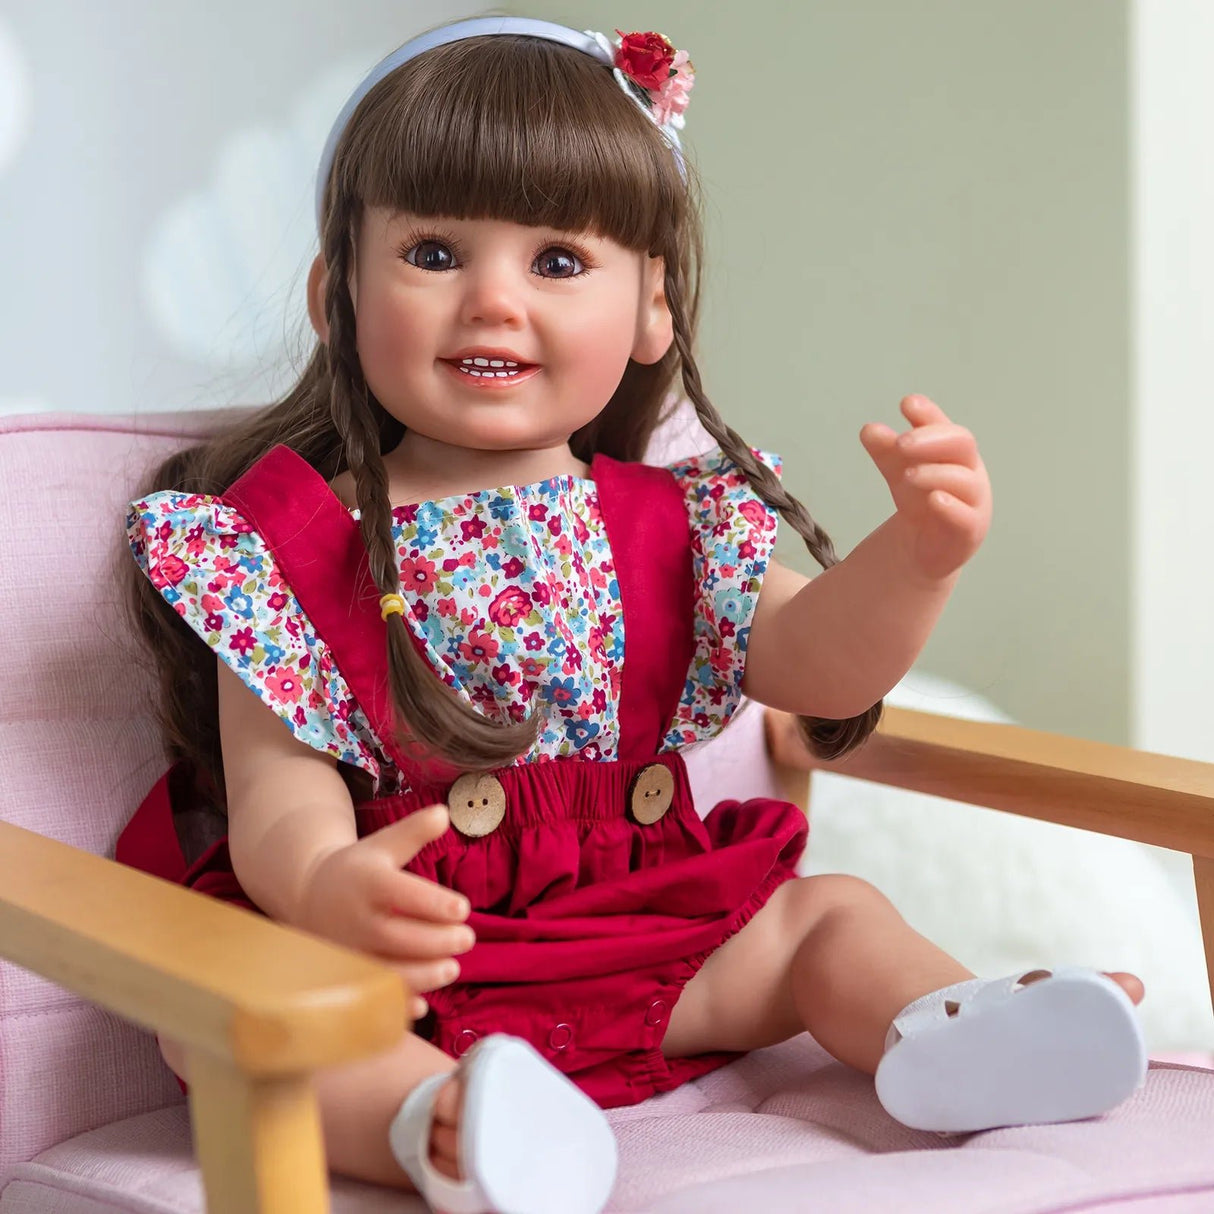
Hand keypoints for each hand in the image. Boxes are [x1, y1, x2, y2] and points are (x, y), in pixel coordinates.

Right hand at [293, 805, 471, 1019]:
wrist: (309, 895)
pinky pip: (369, 997)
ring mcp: (349, 951)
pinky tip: (421, 1007)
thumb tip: (445, 812)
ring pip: (384, 972)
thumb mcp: (383, 844)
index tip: (463, 909)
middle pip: (396, 936)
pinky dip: (393, 1007)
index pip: (402, 894)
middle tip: (468, 939)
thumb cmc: (358, 868)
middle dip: (436, 942)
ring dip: (421, 976)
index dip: (435, 903)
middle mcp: (355, 919)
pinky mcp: (347, 976)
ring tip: (452, 968)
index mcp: (368, 883)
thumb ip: (414, 831)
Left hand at [859, 395, 991, 579]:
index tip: (907, 404)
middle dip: (930, 439)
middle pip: (961, 443)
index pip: (944, 425)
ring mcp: (973, 501)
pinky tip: (934, 500)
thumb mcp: (897, 470)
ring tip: (907, 475)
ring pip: (963, 480)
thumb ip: (886, 449)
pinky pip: (966, 517)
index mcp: (952, 450)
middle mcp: (967, 470)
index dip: (928, 414)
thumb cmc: (918, 498)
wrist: (923, 546)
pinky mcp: (968, 531)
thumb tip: (869, 429)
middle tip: (900, 442)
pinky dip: (951, 507)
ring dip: (934, 473)